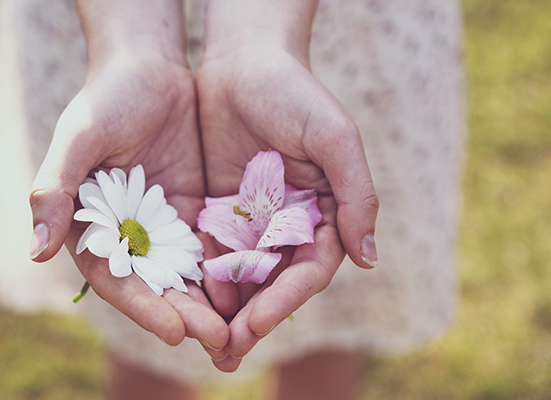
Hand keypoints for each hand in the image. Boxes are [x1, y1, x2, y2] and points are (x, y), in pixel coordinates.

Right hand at [28, 0, 226, 351]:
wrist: (148, 66)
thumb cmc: (106, 97)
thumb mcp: (79, 138)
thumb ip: (56, 191)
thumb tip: (34, 251)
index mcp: (90, 227)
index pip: (115, 278)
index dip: (143, 306)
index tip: (174, 329)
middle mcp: (125, 234)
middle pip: (156, 285)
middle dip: (185, 314)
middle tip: (219, 339)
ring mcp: (161, 225)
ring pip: (187, 274)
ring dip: (211, 303)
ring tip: (240, 329)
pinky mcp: (193, 212)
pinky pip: (212, 246)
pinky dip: (229, 270)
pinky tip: (255, 290)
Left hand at [197, 0, 378, 370]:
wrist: (243, 58)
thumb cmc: (295, 91)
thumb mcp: (334, 137)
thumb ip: (356, 194)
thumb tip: (369, 259)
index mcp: (324, 212)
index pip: (306, 269)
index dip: (284, 300)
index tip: (256, 325)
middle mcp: (289, 223)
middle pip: (272, 282)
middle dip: (252, 319)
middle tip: (226, 354)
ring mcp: (253, 220)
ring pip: (239, 275)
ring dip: (223, 311)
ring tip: (203, 343)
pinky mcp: (218, 209)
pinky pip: (208, 250)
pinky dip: (198, 278)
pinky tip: (181, 302)